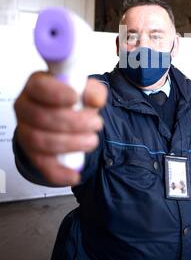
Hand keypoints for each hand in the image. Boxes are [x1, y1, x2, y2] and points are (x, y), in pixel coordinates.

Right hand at [14, 72, 107, 186]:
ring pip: (40, 141)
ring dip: (70, 144)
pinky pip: (41, 165)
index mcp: (37, 84)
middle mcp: (26, 106)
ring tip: (92, 141)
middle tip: (96, 123)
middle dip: (72, 123)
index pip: (38, 86)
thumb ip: (94, 91)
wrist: (65, 119)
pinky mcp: (31, 153)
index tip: (74, 98)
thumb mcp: (86, 90)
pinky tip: (75, 174)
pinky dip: (59, 173)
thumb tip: (95, 100)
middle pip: (40, 117)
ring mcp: (25, 130)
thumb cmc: (72, 99)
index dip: (55, 93)